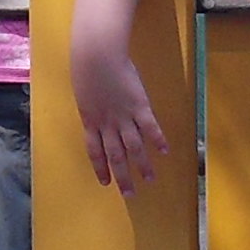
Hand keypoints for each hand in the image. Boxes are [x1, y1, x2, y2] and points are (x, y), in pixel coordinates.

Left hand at [70, 38, 167, 196]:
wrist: (97, 55)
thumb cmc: (86, 66)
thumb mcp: (84, 91)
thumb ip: (92, 105)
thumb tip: (97, 111)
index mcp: (90, 121)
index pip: (95, 152)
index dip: (101, 168)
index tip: (106, 183)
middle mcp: (107, 124)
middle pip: (116, 156)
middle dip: (123, 177)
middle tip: (129, 194)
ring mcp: (124, 116)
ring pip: (134, 147)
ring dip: (142, 165)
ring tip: (150, 179)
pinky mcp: (139, 105)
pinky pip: (150, 127)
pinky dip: (158, 140)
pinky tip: (165, 151)